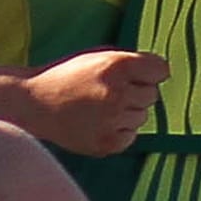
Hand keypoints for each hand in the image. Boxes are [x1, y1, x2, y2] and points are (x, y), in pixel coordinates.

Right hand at [22, 49, 170, 158]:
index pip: (161, 70)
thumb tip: (164, 75)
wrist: (35, 104)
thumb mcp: (98, 58)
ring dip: (126, 113)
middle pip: (152, 96)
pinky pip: (130, 136)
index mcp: (116, 66)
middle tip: (107, 93)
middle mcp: (117, 93)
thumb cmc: (70, 77)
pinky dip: (119, 131)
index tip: (133, 75)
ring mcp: (112, 121)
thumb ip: (132, 64)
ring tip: (99, 109)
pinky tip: (97, 124)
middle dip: (136, 93)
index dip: (148, 72)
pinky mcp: (106, 143)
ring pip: (141, 117)